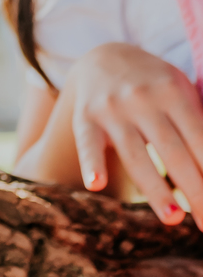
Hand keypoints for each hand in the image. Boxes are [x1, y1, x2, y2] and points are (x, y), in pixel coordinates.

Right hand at [67, 43, 202, 223]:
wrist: (102, 57)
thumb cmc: (154, 85)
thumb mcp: (180, 91)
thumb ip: (197, 123)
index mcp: (172, 91)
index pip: (198, 138)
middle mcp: (142, 98)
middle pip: (172, 151)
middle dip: (194, 189)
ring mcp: (111, 108)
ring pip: (135, 154)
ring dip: (155, 189)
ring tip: (174, 219)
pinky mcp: (84, 118)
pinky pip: (88, 144)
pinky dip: (91, 163)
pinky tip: (96, 185)